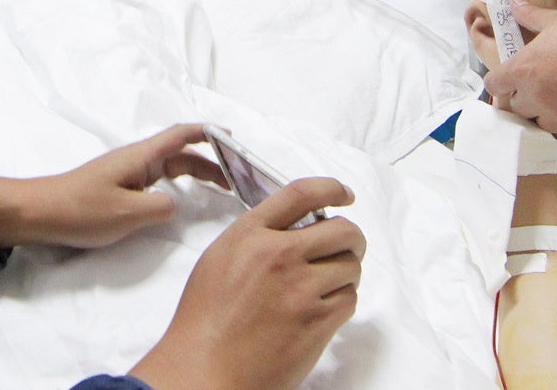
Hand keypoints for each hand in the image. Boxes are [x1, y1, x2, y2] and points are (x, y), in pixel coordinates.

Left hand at [0, 124, 226, 249]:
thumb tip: (177, 203)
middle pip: (180, 152)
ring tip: (219, 187)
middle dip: (210, 160)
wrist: (39, 213)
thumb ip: (161, 207)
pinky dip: (178, 183)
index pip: (180, 136)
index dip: (208, 132)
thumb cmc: (80, 210)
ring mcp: (126, 172)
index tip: (232, 136)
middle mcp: (136, 159)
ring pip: (169, 166)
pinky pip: (157, 178)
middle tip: (236, 177)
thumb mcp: (128, 214)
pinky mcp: (118, 186)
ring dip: (196, 172)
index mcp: (140, 157)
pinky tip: (182, 196)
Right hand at [130, 178, 363, 389]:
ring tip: (328, 284)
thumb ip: (256, 237)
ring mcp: (301, 289)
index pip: (302, 194)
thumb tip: (292, 229)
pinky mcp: (317, 322)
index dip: (330, 189)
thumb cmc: (205, 321)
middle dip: (351, 237)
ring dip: (346, 273)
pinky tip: (322, 308)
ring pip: (351, 266)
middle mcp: (279, 255)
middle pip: (342, 229)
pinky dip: (342, 301)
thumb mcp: (220, 258)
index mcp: (251, 235)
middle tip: (346, 247)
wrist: (206, 367)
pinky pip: (349, 299)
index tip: (343, 193)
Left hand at [482, 3, 556, 142]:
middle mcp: (540, 100)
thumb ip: (531, 16)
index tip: (510, 78)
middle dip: (524, 97)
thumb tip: (513, 3)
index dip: (501, 81)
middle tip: (541, 85)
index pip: (495, 85)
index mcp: (526, 71)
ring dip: (547, 113)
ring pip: (542, 124)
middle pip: (516, 108)